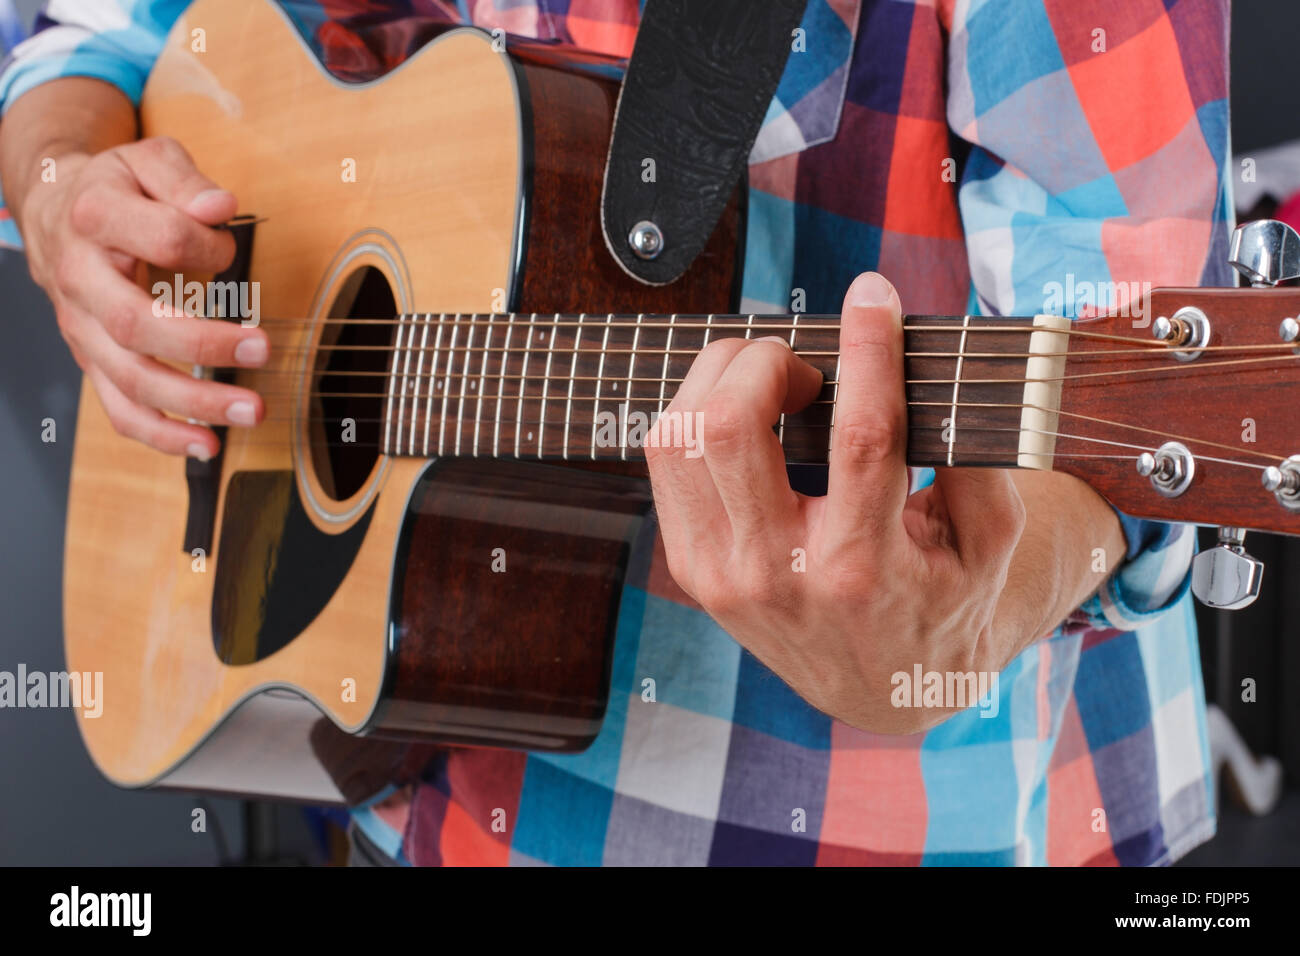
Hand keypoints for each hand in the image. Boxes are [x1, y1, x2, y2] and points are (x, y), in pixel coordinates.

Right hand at [21, 136, 266, 457]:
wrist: (56, 212)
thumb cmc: (116, 190)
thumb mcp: (147, 160)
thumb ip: (184, 179)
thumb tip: (219, 207)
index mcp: (97, 219)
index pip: (162, 237)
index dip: (208, 244)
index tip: (230, 246)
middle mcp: (82, 280)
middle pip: (136, 325)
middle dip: (203, 346)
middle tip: (262, 350)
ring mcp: (85, 329)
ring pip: (130, 379)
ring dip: (194, 404)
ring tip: (250, 410)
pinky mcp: (93, 361)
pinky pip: (121, 409)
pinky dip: (162, 436)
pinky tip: (206, 445)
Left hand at [644, 272, 1028, 733]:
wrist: (880, 690)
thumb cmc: (945, 602)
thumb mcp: (991, 544)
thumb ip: (980, 459)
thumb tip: (941, 371)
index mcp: (865, 568)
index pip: (862, 438)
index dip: (867, 351)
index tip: (873, 292)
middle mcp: (779, 575)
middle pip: (729, 427)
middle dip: (767, 360)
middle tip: (808, 366)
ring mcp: (721, 576)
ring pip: (677, 438)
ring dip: (718, 379)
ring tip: (771, 381)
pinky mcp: (691, 570)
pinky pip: (666, 463)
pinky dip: (697, 415)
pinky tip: (742, 413)